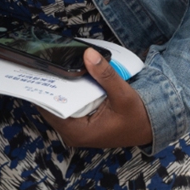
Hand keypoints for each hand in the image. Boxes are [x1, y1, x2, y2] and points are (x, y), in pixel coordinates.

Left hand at [36, 48, 153, 147]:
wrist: (149, 127)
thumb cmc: (137, 117)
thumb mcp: (123, 94)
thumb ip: (105, 75)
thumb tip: (88, 55)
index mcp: (79, 133)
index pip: (50, 110)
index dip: (44, 91)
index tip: (40, 72)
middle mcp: (74, 135)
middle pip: (51, 108)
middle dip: (51, 87)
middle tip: (47, 64)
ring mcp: (76, 130)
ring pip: (58, 107)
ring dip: (59, 90)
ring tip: (54, 68)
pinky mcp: (81, 125)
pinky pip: (67, 107)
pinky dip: (68, 93)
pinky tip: (69, 79)